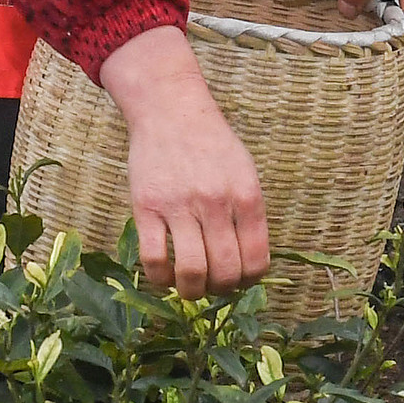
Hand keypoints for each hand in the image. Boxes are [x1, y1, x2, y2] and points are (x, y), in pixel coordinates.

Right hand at [97, 24, 269, 295]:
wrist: (171, 110)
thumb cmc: (211, 144)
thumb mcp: (245, 172)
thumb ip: (249, 214)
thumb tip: (250, 263)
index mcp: (247, 196)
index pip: (257, 260)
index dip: (249, 281)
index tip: (239, 281)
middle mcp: (216, 203)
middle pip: (225, 272)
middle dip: (221, 290)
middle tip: (213, 286)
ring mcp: (179, 205)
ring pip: (191, 272)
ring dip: (192, 291)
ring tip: (189, 288)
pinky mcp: (146, 206)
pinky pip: (154, 259)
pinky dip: (160, 279)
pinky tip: (163, 276)